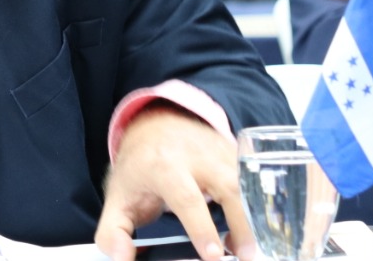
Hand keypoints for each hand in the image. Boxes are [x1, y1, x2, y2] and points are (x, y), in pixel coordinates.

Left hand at [95, 105, 254, 260]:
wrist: (156, 125)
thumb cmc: (139, 168)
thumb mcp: (118, 198)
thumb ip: (113, 231)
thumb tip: (120, 257)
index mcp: (164, 166)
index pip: (187, 198)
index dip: (201, 228)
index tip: (213, 255)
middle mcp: (195, 156)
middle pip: (227, 187)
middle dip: (241, 224)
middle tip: (247, 256)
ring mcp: (219, 152)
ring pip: (246, 184)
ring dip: (253, 218)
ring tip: (247, 250)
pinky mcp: (236, 153)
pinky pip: (255, 179)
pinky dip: (260, 205)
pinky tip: (254, 229)